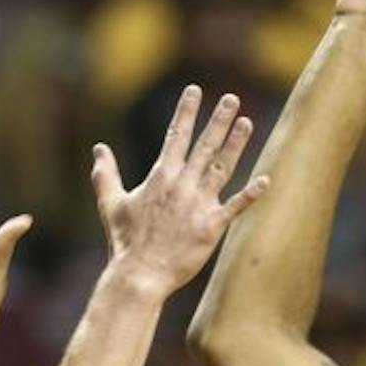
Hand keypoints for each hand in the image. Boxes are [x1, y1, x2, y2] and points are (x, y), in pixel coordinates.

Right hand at [92, 87, 268, 298]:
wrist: (140, 274)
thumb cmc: (124, 241)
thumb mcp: (110, 203)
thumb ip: (106, 174)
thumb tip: (99, 149)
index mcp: (161, 176)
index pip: (176, 135)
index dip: (187, 111)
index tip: (195, 90)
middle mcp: (183, 185)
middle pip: (205, 145)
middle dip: (218, 120)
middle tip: (232, 98)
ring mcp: (199, 205)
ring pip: (223, 168)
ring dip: (236, 144)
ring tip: (247, 122)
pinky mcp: (212, 227)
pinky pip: (235, 207)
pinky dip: (251, 194)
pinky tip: (266, 180)